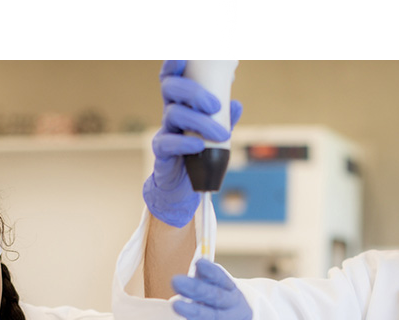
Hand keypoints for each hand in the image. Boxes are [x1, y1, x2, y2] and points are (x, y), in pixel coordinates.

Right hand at [143, 44, 242, 227]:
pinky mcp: (161, 153)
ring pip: (174, 113)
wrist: (184, 186)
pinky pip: (168, 142)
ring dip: (200, 121)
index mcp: (181, 103)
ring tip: (219, 133)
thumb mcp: (215, 135)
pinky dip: (185, 143)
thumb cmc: (197, 155)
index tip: (179, 53)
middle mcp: (170, 113)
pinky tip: (199, 145)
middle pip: (171, 88)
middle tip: (214, 105)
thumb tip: (236, 105)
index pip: (172, 77)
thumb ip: (224, 119)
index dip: (172, 63)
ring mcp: (164, 131)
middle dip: (194, 91)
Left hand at [172, 259, 251, 319]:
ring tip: (176, 306)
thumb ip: (204, 287)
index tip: (199, 263)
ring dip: (194, 311)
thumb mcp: (211, 303)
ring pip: (215, 318)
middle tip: (176, 281)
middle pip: (217, 297)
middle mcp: (237, 308)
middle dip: (196, 288)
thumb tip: (196, 266)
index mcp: (233, 293)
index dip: (212, 272)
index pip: (223, 280)